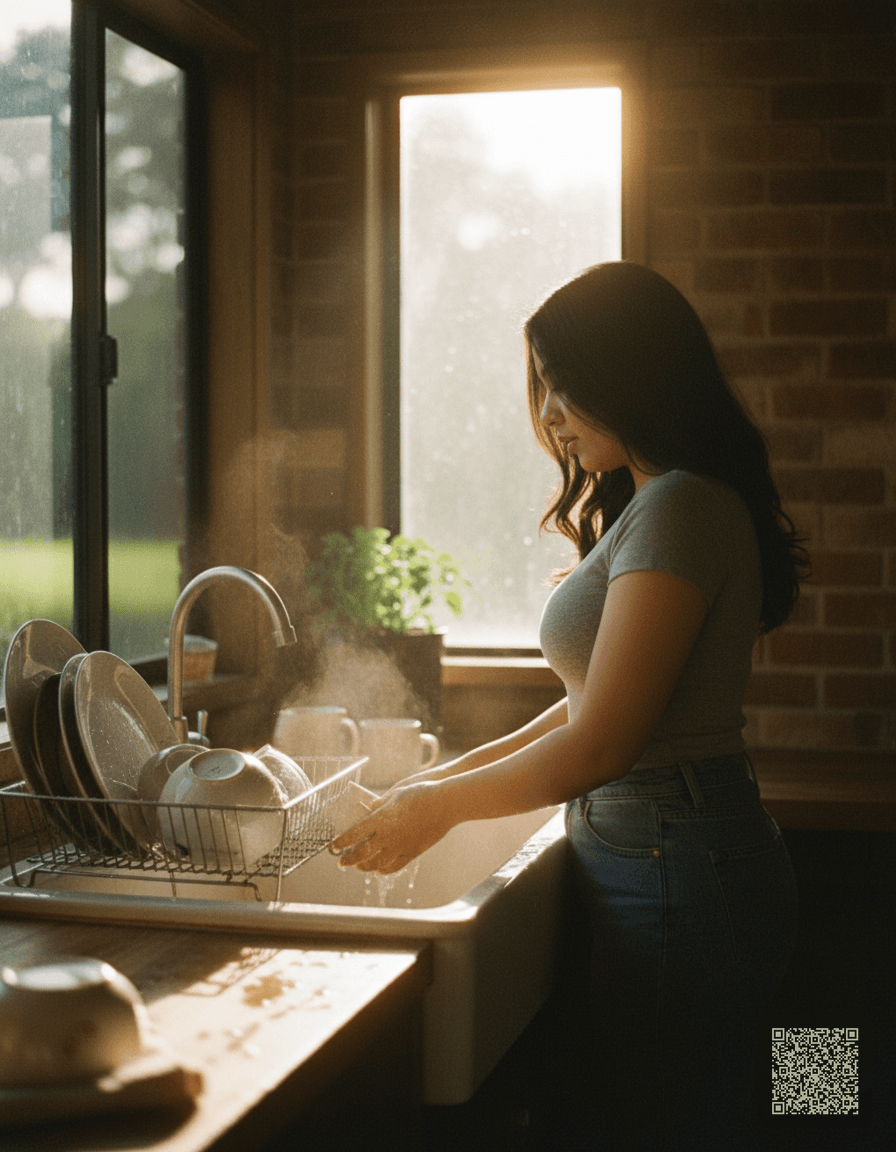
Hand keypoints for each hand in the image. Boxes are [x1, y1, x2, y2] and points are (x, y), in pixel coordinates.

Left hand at [329, 781, 451, 873]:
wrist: (445, 803)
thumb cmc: (420, 793)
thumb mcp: (395, 794)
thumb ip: (380, 805)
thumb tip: (368, 809)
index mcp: (381, 819)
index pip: (354, 834)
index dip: (342, 842)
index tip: (333, 847)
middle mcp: (388, 835)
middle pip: (362, 853)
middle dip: (349, 860)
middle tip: (341, 863)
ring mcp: (401, 846)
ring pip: (377, 863)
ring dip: (364, 867)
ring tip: (359, 868)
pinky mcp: (413, 852)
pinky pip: (395, 866)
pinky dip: (384, 870)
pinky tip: (379, 870)